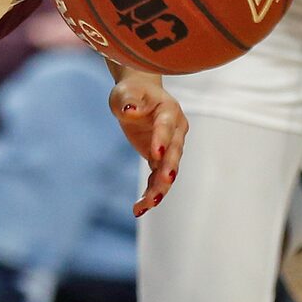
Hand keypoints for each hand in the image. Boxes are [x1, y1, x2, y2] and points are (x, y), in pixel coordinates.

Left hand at [112, 69, 187, 215]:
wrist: (139, 95)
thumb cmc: (132, 91)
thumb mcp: (125, 93)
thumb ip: (128, 101)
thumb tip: (129, 111)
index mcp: (169, 111)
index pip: (166, 126)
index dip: (162, 139)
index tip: (155, 154)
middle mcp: (175, 131)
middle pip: (174, 153)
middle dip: (168, 169)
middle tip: (164, 183)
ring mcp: (170, 147)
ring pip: (168, 171)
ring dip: (158, 189)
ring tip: (145, 205)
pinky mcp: (160, 160)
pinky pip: (157, 179)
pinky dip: (149, 193)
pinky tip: (138, 209)